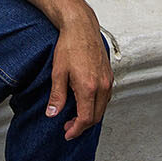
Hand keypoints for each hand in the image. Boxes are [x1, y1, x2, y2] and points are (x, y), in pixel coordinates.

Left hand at [48, 18, 113, 138]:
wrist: (82, 27)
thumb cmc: (70, 46)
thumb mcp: (58, 73)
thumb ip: (57, 96)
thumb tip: (52, 113)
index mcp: (89, 87)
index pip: (86, 118)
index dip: (76, 129)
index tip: (67, 133)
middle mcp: (102, 85)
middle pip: (96, 116)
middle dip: (82, 125)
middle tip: (68, 127)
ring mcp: (108, 80)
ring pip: (103, 108)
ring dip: (90, 116)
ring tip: (75, 116)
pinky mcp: (109, 75)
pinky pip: (106, 97)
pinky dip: (96, 105)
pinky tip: (85, 102)